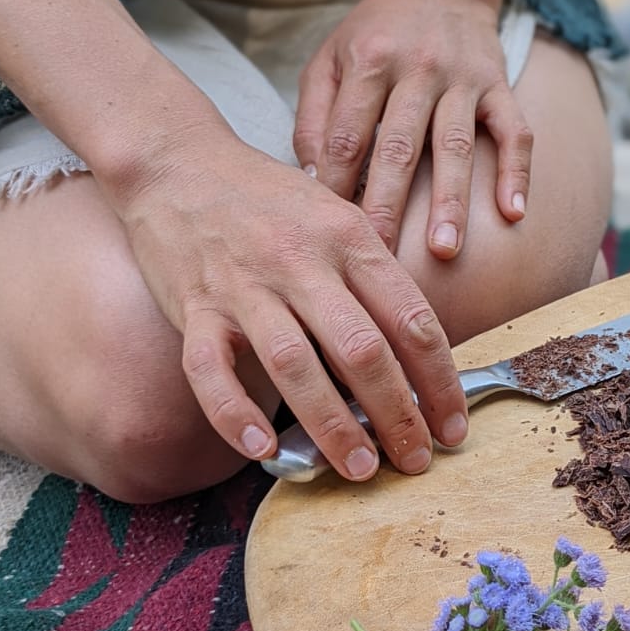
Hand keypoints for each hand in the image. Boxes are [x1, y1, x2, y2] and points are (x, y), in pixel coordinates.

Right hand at [107, 123, 469, 479]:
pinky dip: (234, 414)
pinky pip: (210, 369)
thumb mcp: (337, 217)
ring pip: (294, 364)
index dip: (440, 381)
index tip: (454, 426)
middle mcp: (301, 260)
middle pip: (362, 349)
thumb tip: (421, 347)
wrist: (175, 160)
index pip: (411, 318)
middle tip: (417, 460)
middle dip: (397, 414)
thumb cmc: (267, 198)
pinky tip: (263, 450)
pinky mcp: (193, 305)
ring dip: (331, 425)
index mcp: (349, 237)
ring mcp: (244, 284)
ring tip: (359, 470)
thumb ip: (373, 274)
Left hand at [293, 0, 533, 258]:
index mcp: (369, 60)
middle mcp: (418, 67)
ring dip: (452, 201)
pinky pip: (514, 130)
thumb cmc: (375, 33)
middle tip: (383, 259)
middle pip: (400, 146)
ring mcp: (463, 77)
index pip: (350, 134)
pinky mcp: (499, 84)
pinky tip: (513, 214)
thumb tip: (313, 180)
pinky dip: (517, 172)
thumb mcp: (329, 59)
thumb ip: (315, 117)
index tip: (333, 232)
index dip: (338, 184)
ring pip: (457, 145)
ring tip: (446, 251)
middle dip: (390, 205)